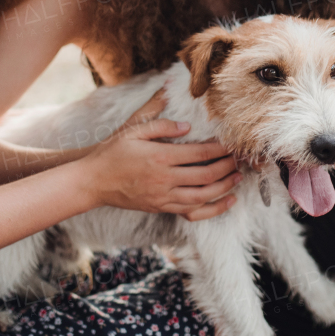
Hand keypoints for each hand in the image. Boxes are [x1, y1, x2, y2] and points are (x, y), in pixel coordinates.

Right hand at [84, 91, 240, 219]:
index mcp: (159, 157)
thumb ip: (160, 124)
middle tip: (241, 160)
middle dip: (227, 167)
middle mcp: (164, 179)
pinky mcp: (161, 208)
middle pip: (206, 176)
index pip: (200, 153)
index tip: (233, 143)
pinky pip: (192, 211)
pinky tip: (226, 201)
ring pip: (202, 196)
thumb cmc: (112, 152)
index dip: (220, 149)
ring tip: (238, 178)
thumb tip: (186, 125)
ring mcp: (163, 197)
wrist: (93, 181)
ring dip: (224, 187)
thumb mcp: (133, 129)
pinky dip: (212, 208)